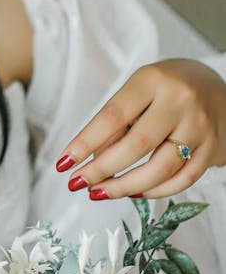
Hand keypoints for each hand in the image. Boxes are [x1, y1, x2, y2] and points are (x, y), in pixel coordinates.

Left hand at [55, 59, 225, 200]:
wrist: (214, 84)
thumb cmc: (164, 89)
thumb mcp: (136, 91)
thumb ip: (115, 123)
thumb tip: (88, 162)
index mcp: (152, 80)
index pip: (113, 115)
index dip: (84, 142)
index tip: (63, 163)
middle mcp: (179, 101)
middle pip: (137, 145)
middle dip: (102, 170)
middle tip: (78, 184)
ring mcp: (200, 126)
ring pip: (162, 168)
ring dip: (126, 187)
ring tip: (100, 192)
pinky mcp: (214, 148)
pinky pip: (183, 179)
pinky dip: (155, 191)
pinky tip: (134, 193)